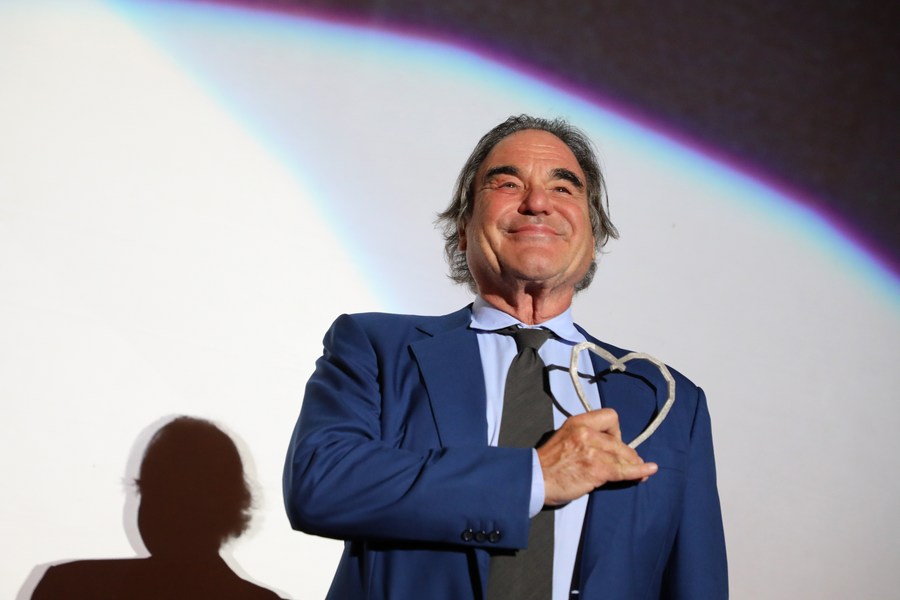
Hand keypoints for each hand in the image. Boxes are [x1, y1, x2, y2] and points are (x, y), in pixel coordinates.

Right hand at [537, 408, 656, 505]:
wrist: (534, 479)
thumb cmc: (548, 464)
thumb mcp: (564, 438)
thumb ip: (585, 437)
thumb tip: (609, 447)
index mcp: (577, 422)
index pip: (610, 416)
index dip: (616, 431)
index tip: (613, 442)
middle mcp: (586, 432)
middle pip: (619, 441)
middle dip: (628, 453)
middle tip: (632, 463)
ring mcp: (592, 450)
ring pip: (623, 456)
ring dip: (633, 465)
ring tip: (641, 472)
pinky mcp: (596, 468)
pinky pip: (624, 469)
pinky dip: (639, 471)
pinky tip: (649, 471)